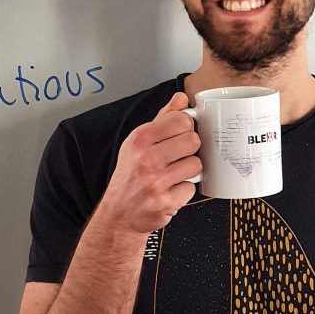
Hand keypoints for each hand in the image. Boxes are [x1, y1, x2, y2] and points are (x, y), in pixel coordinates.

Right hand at [98, 92, 200, 233]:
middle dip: (189, 149)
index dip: (186, 127)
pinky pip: (191, 188)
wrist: (118, 215)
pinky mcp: (165, 202)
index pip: (181, 120)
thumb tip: (181, 98)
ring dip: (189, 171)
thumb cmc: (130, 176)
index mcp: (140, 139)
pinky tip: (170, 190)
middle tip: (177, 157)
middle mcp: (146, 159)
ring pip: (196, 164)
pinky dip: (184, 190)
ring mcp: (155, 182)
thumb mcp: (139, 143)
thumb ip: (162, 119)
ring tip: (173, 174)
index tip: (180, 134)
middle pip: (193, 140)